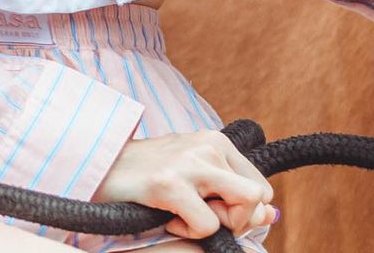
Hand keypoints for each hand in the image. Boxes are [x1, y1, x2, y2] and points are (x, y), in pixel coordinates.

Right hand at [92, 130, 276, 241]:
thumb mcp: (194, 174)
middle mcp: (210, 146)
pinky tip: (169, 218)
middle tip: (204, 218)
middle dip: (237, 220)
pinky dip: (190, 232)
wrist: (102, 165)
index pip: (261, 186)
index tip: (217, 212)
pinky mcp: (171, 184)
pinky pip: (206, 225)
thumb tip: (270, 215)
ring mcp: (191, 164)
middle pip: (257, 196)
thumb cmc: (150, 174)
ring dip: (215, 225)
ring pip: (241, 207)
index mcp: (217, 142)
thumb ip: (230, 191)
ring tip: (185, 216)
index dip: (245, 211)